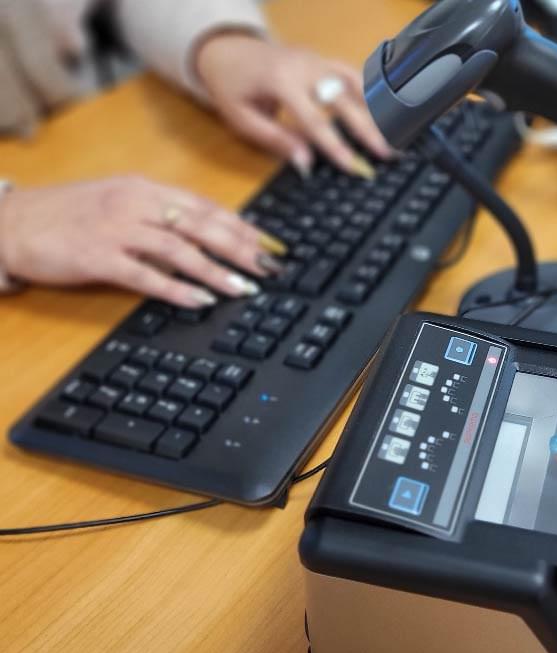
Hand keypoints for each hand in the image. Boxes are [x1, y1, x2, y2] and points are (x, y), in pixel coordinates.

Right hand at [0, 176, 287, 307]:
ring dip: (217, 270)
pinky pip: (145, 275)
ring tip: (244, 287)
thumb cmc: (66, 215)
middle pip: (202, 226)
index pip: (206, 207)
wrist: (10, 222)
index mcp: (143, 189)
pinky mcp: (96, 257)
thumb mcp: (118, 202)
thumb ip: (159, 214)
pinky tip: (200, 300)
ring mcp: (116, 230)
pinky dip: (176, 289)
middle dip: (242, 249)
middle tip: (271, 268)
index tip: (272, 245)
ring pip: (180, 250)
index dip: (243, 227)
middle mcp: (134, 204)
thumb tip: (206, 233)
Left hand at [195, 33, 392, 178]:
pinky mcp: (324, 60)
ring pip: (354, 84)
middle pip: (343, 100)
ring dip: (375, 111)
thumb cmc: (232, 86)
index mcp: (281, 81)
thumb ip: (276, 140)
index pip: (314, 120)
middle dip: (367, 128)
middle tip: (388, 152)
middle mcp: (305, 67)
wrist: (227, 48)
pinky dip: (369, 92)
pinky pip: (352, 74)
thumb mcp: (242, 118)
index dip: (335, 146)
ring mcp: (318, 60)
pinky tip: (383, 112)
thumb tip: (306, 164)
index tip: (353, 166)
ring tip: (394, 135)